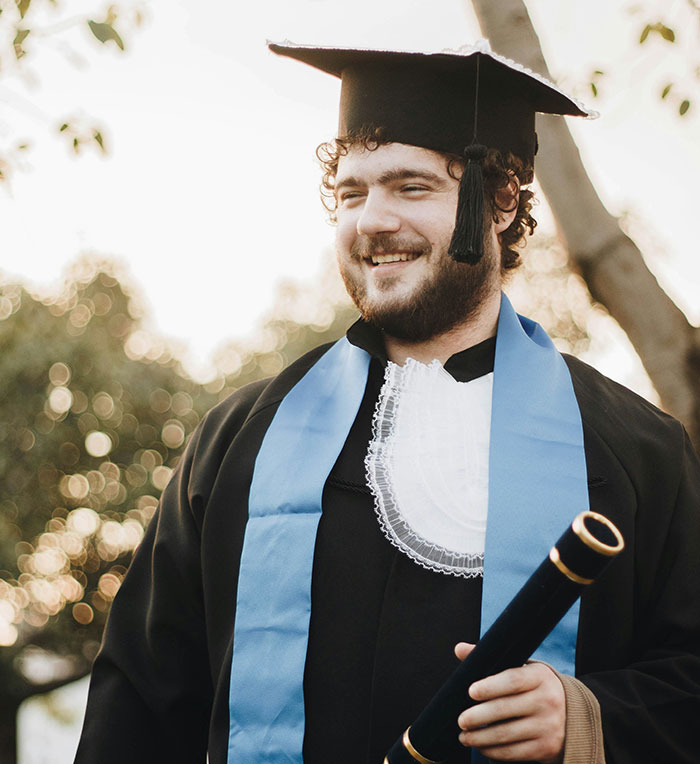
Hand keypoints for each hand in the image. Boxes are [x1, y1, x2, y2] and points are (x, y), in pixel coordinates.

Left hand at [454, 642, 565, 762]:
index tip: (471, 691)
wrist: (572, 715)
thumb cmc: (535, 687)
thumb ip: (491, 660)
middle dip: (478, 716)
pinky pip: (515, 753)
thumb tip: (459, 649)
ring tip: (464, 736)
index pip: (513, 680)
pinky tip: (481, 747)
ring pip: (507, 734)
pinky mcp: (546, 748)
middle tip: (461, 720)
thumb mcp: (522, 668)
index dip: (490, 686)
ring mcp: (548, 726)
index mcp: (539, 677)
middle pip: (506, 709)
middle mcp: (547, 701)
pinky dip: (494, 752)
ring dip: (481, 738)